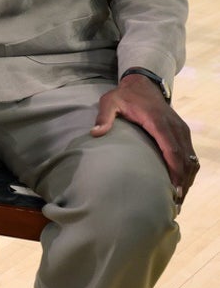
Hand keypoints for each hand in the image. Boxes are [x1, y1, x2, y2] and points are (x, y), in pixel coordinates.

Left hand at [92, 73, 198, 203]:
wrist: (142, 84)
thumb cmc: (124, 96)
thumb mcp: (109, 102)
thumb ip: (103, 117)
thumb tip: (95, 133)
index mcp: (158, 122)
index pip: (172, 150)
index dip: (175, 172)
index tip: (173, 190)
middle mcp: (174, 127)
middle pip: (185, 159)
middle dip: (183, 182)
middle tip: (176, 203)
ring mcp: (181, 129)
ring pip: (191, 158)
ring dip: (188, 178)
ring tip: (179, 198)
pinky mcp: (183, 132)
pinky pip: (190, 153)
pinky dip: (189, 169)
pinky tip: (182, 183)